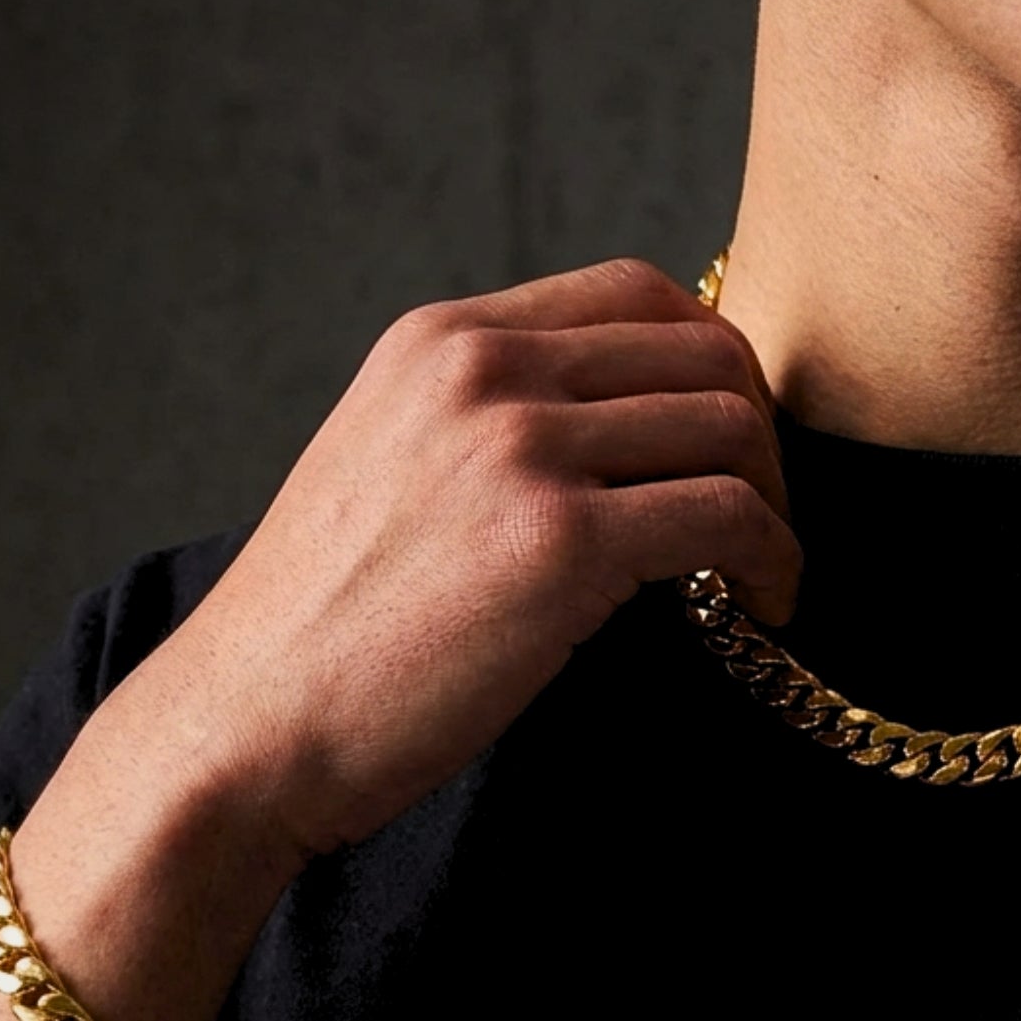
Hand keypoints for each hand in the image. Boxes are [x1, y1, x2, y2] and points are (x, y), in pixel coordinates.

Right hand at [126, 256, 799, 865]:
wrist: (245, 727)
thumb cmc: (319, 632)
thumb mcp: (387, 471)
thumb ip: (485, 429)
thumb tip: (611, 442)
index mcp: (443, 341)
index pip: (635, 293)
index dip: (710, 362)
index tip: (728, 441)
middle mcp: (485, 368)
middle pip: (703, 349)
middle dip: (759, 432)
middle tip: (763, 513)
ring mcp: (521, 447)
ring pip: (729, 426)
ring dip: (775, 500)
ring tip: (764, 570)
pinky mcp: (561, 541)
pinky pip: (730, 518)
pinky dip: (775, 560)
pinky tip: (767, 607)